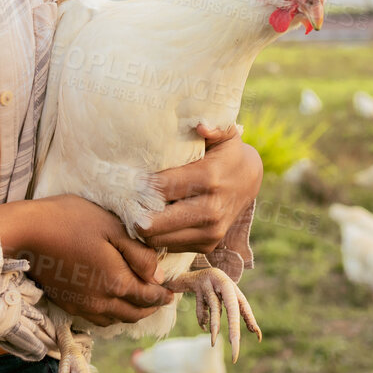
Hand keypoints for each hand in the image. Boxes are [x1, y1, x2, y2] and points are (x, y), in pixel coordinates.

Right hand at [0, 195, 173, 326]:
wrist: (29, 232)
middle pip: (134, 313)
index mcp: (116, 283)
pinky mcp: (68, 304)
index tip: (173, 292)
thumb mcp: (113, 228)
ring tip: (140, 301)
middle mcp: (101, 302)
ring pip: (116, 319)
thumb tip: (158, 276)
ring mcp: (82, 306)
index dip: (164, 296)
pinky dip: (112, 315)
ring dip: (132, 313)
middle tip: (162, 298)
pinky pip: (97, 319)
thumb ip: (139, 254)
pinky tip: (113, 302)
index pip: (149, 297)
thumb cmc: (73, 221)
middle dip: (151, 308)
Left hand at [138, 123, 263, 254]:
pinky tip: (152, 219)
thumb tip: (201, 125)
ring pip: (158, 238)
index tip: (125, 179)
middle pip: (155, 222)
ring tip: (134, 210)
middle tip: (124, 200)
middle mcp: (211, 209)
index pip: (161, 187)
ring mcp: (210, 231)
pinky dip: (157, 236)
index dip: (139, 185)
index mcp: (209, 178)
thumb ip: (214, 127)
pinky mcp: (207, 245)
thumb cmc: (226, 152)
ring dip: (143, 226)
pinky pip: (169, 246)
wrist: (249, 180)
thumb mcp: (225, 133)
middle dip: (135, 212)